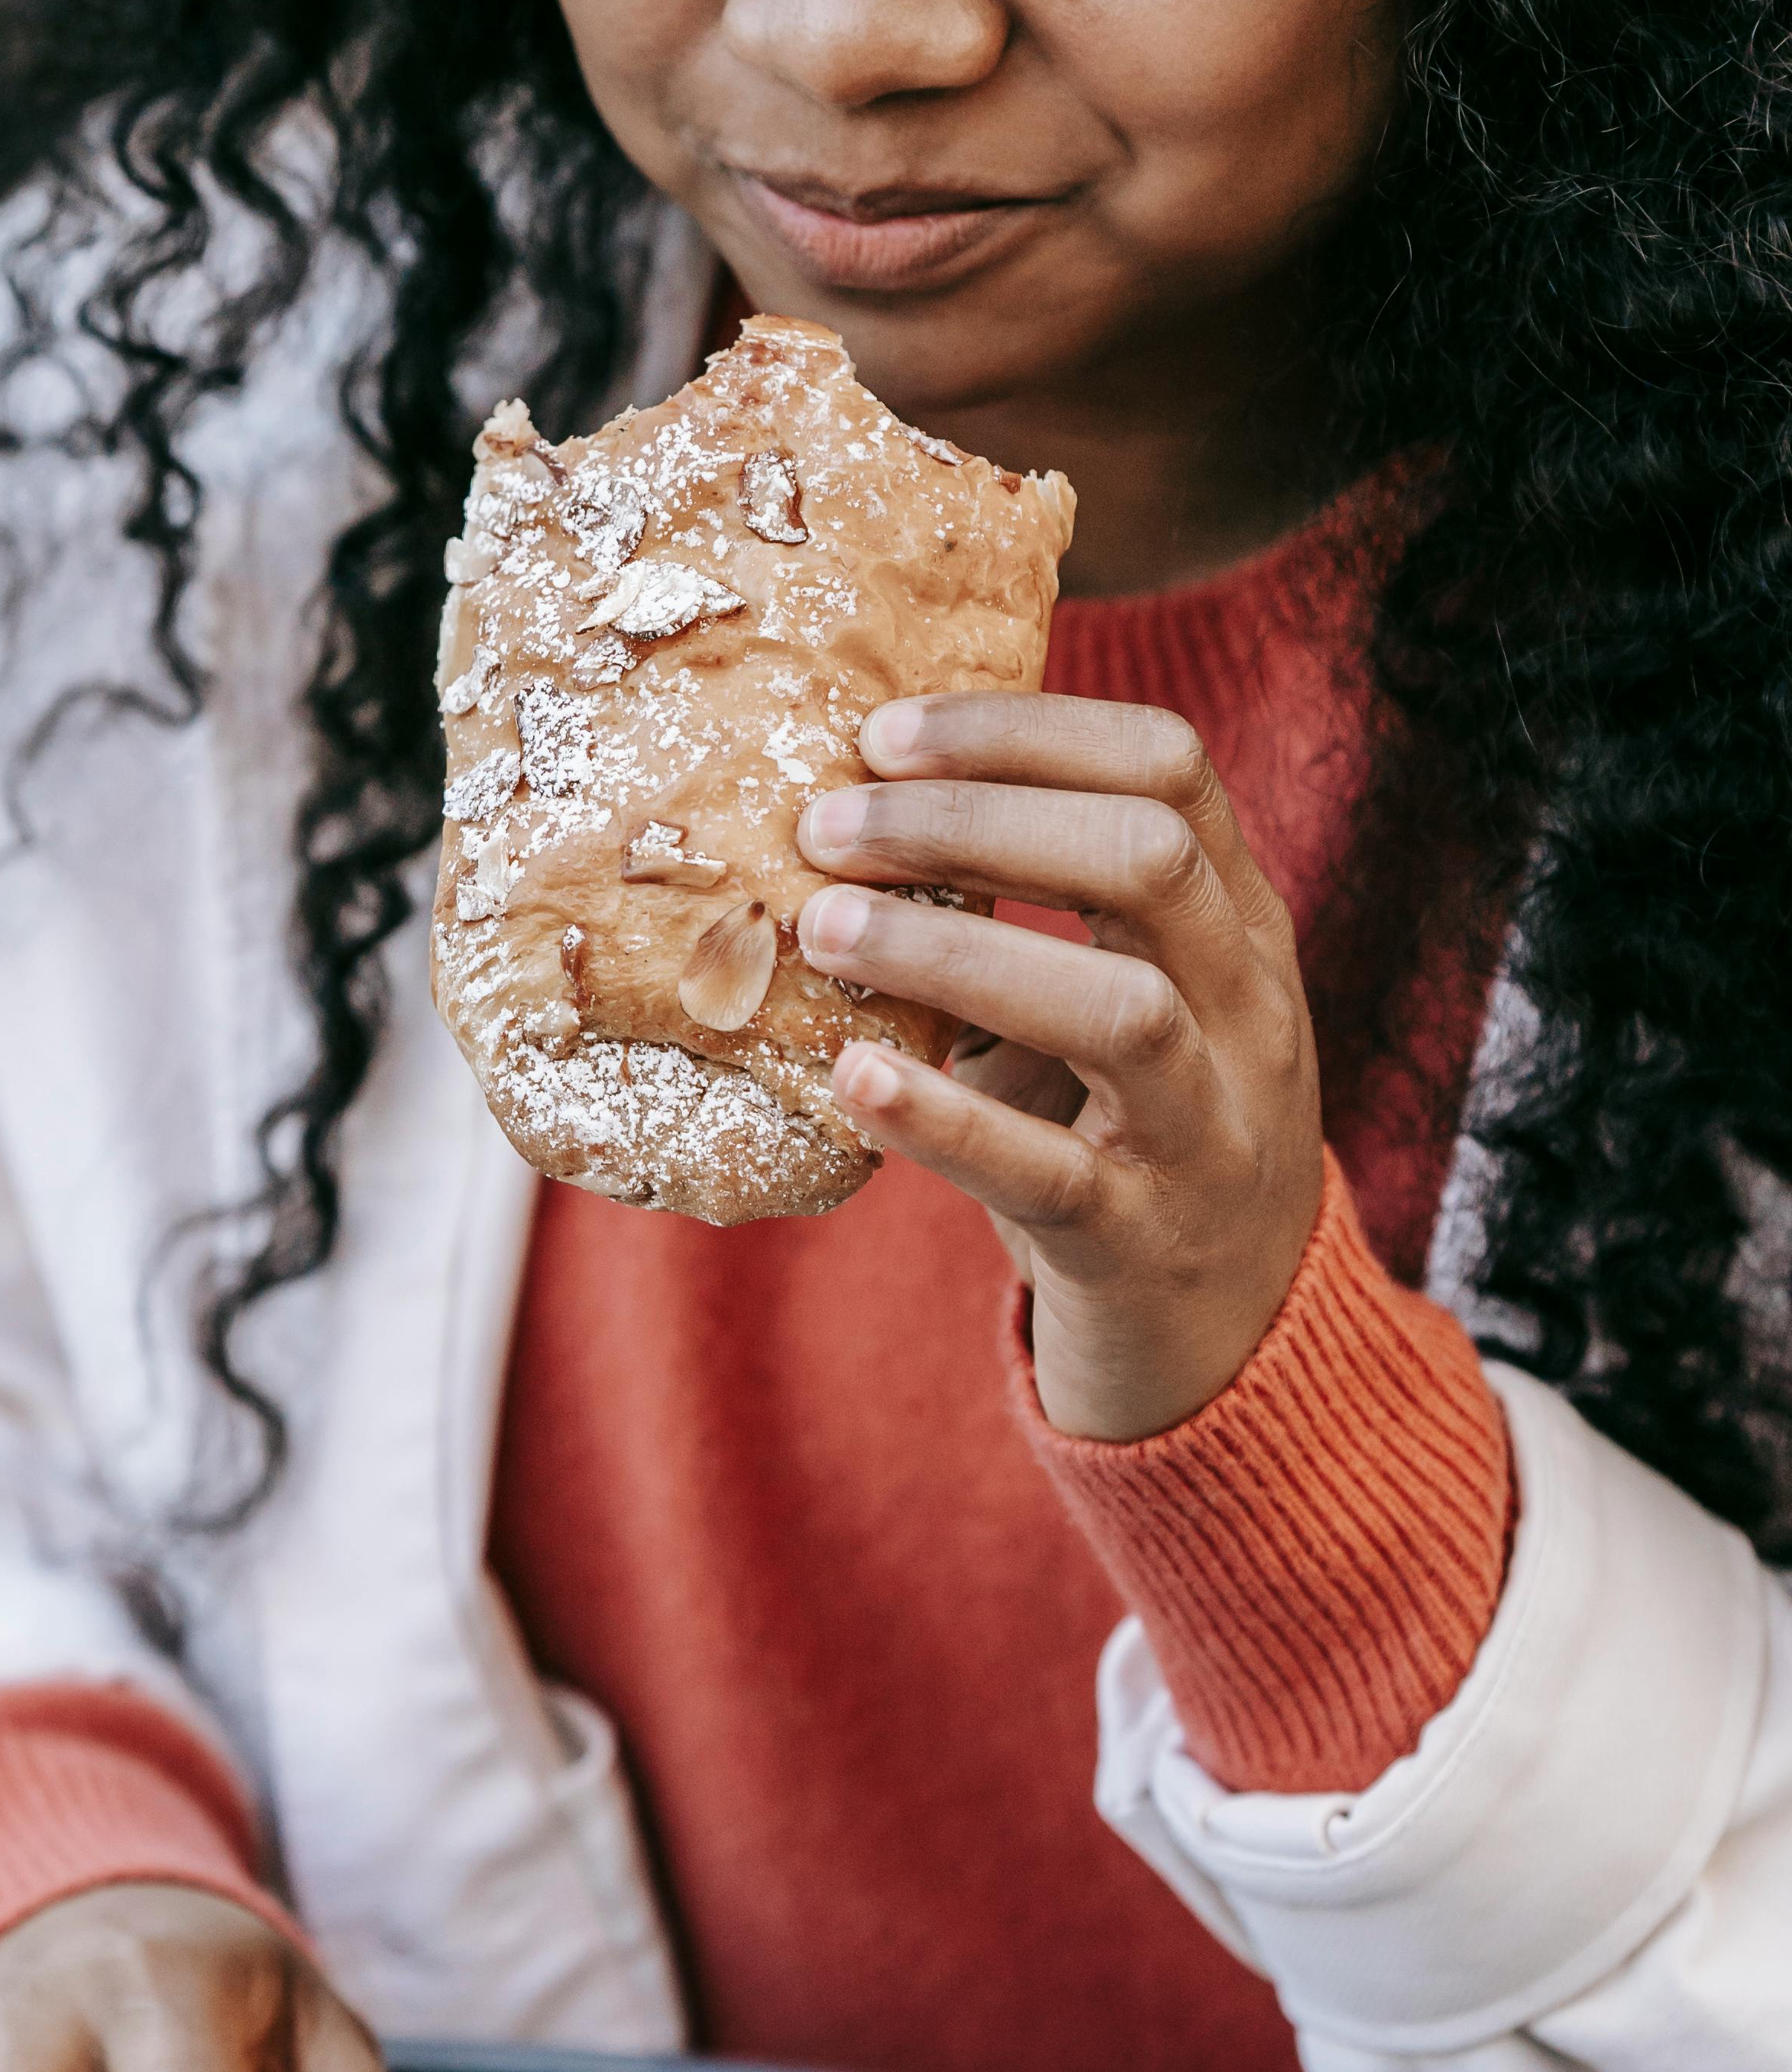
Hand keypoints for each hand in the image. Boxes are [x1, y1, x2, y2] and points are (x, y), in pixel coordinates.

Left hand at [795, 692, 1322, 1443]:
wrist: (1235, 1339)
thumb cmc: (1135, 1126)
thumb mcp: (1131, 986)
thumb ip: (1049, 899)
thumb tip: (857, 795)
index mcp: (1240, 923)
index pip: (1168, 766)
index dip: (1023, 732)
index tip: (884, 735)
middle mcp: (1248, 1012)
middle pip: (1149, 858)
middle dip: (974, 819)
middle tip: (827, 824)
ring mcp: (1210, 1131)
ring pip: (1122, 1010)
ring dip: (957, 951)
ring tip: (822, 927)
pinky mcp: (1143, 1244)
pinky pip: (1052, 1174)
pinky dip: (948, 1119)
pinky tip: (853, 1073)